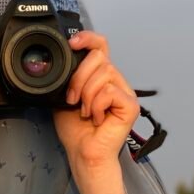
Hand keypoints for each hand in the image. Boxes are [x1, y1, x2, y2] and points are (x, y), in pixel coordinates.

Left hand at [52, 30, 139, 170]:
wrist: (83, 154)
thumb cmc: (76, 131)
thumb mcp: (64, 97)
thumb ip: (67, 78)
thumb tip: (62, 60)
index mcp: (101, 77)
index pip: (100, 46)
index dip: (88, 39)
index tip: (72, 44)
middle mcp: (116, 81)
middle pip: (100, 57)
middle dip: (79, 77)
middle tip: (73, 99)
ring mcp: (125, 92)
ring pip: (104, 73)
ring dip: (87, 94)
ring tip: (85, 112)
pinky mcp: (131, 105)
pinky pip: (110, 91)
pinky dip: (97, 105)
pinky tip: (97, 118)